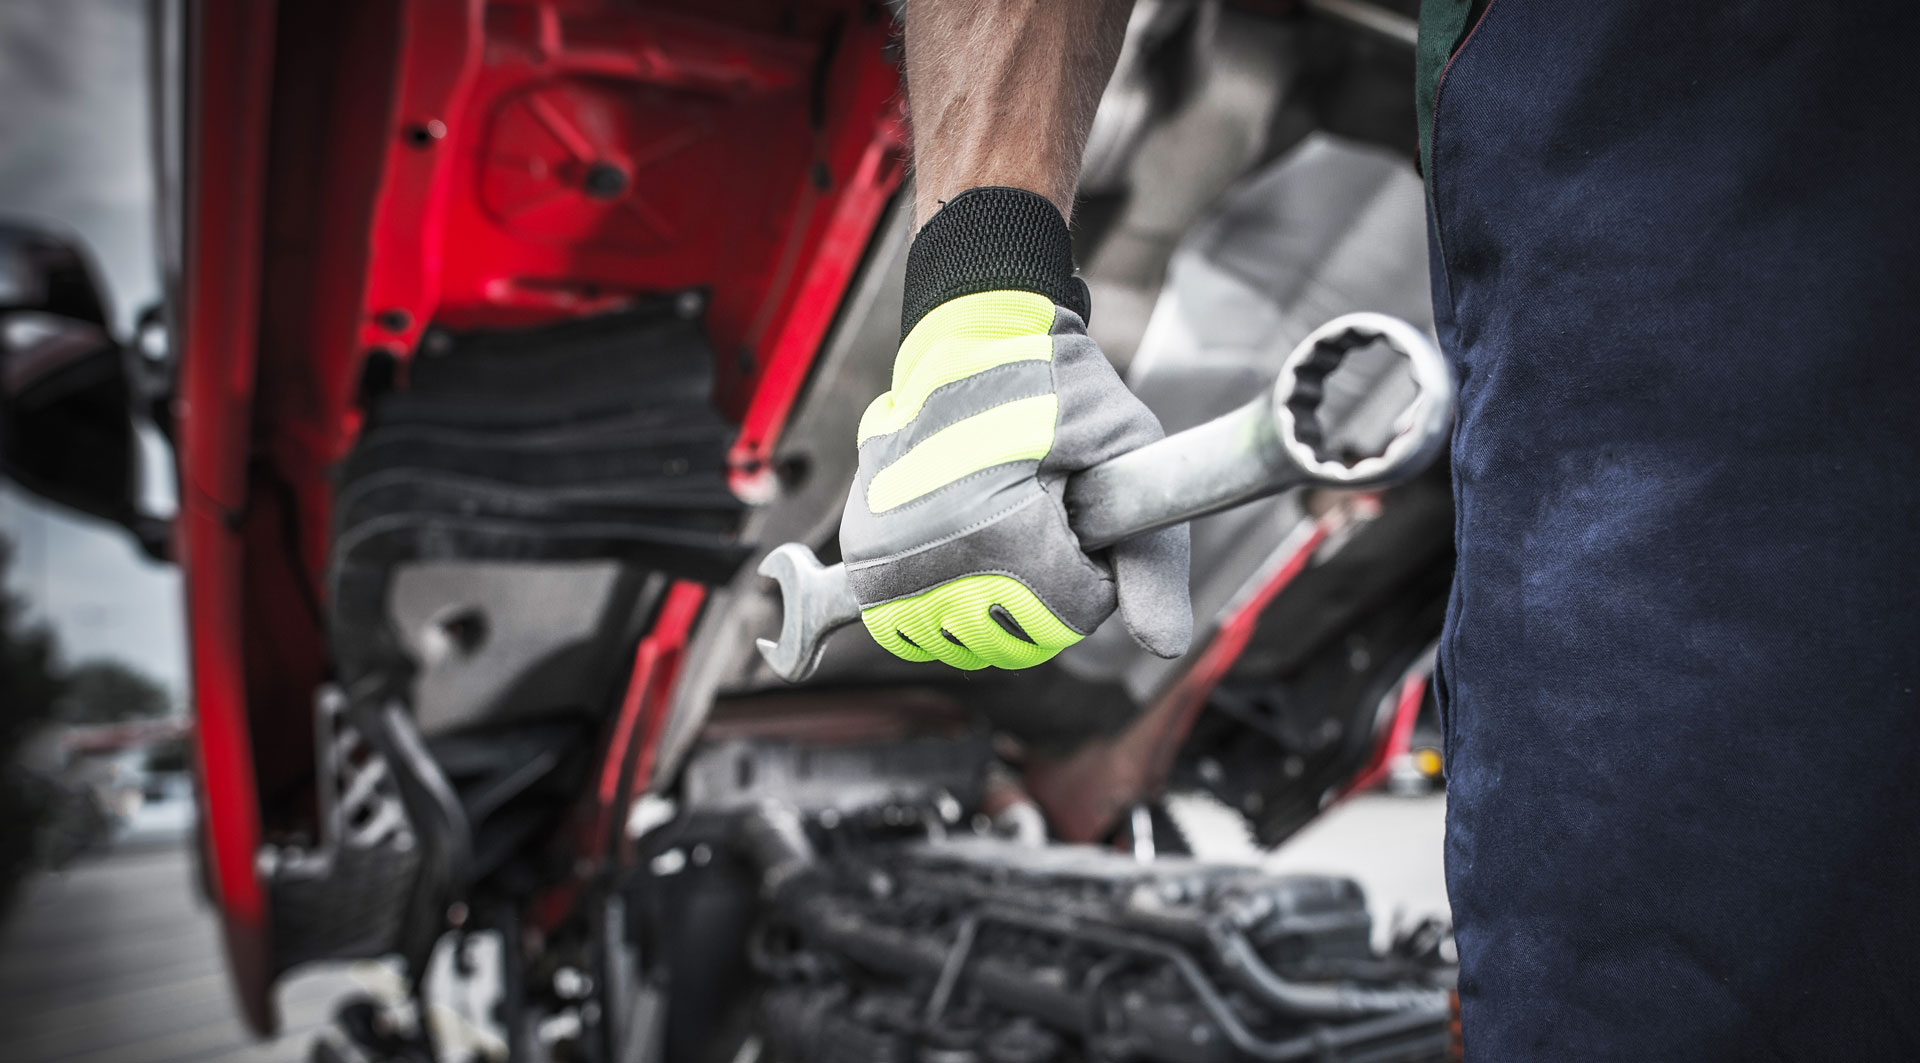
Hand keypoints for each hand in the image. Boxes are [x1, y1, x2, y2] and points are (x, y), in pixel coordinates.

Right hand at [838, 187, 1189, 669]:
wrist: (972, 337)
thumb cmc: (1056, 383)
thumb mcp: (1126, 448)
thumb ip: (1154, 559)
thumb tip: (1168, 647)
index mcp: (1000, 533)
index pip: (1071, 614)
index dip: (1094, 569)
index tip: (1083, 514)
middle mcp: (929, 554)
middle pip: (1016, 638)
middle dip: (1048, 589)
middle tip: (1044, 515)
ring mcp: (884, 559)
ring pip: (963, 641)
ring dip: (995, 602)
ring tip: (1005, 527)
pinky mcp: (861, 555)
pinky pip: (910, 627)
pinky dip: (945, 608)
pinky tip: (967, 557)